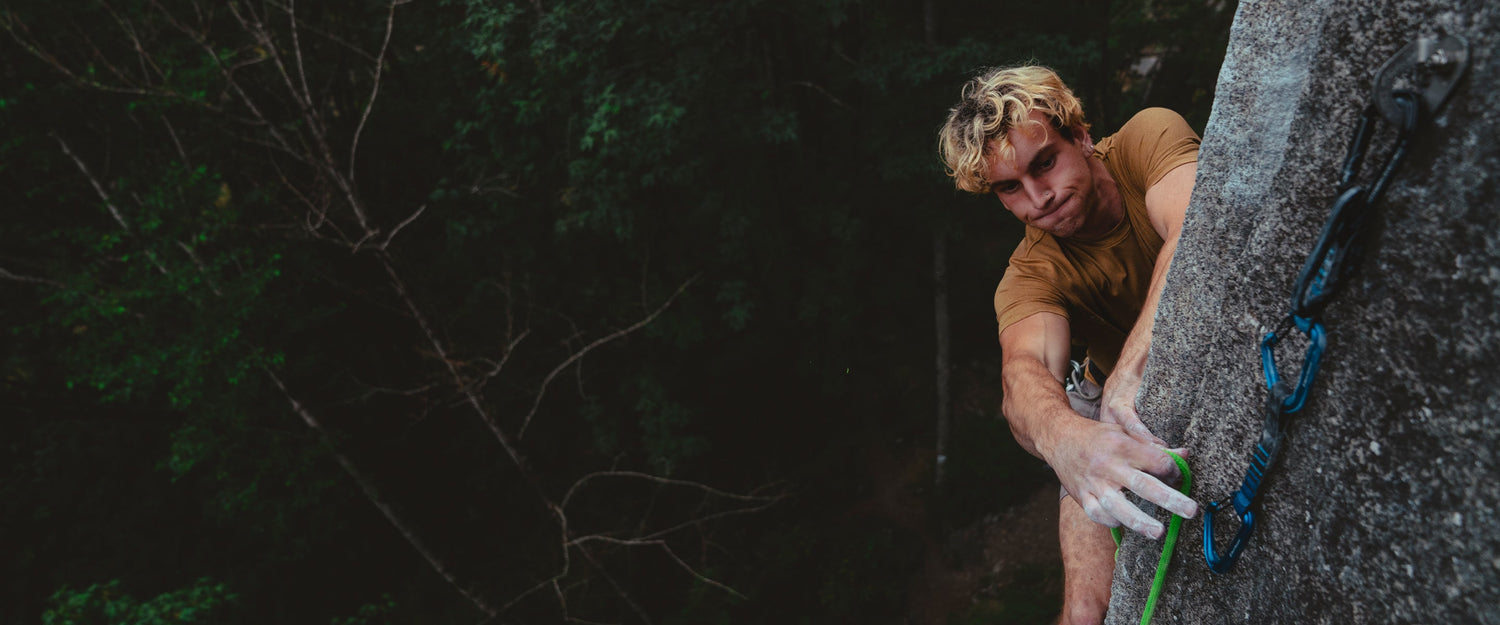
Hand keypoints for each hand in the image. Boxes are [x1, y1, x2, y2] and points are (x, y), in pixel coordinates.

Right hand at [1049, 378, 1196, 538]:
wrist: (1059, 437)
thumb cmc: (1098, 436)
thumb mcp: (1125, 432)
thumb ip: (1153, 446)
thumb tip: (1185, 455)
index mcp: (1123, 446)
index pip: (1156, 461)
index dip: (1172, 470)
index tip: (1178, 476)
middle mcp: (1109, 466)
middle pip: (1143, 485)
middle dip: (1169, 499)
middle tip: (1190, 510)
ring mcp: (1094, 483)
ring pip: (1118, 506)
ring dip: (1139, 521)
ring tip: (1158, 533)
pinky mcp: (1082, 496)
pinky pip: (1097, 514)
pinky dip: (1111, 521)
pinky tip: (1124, 524)